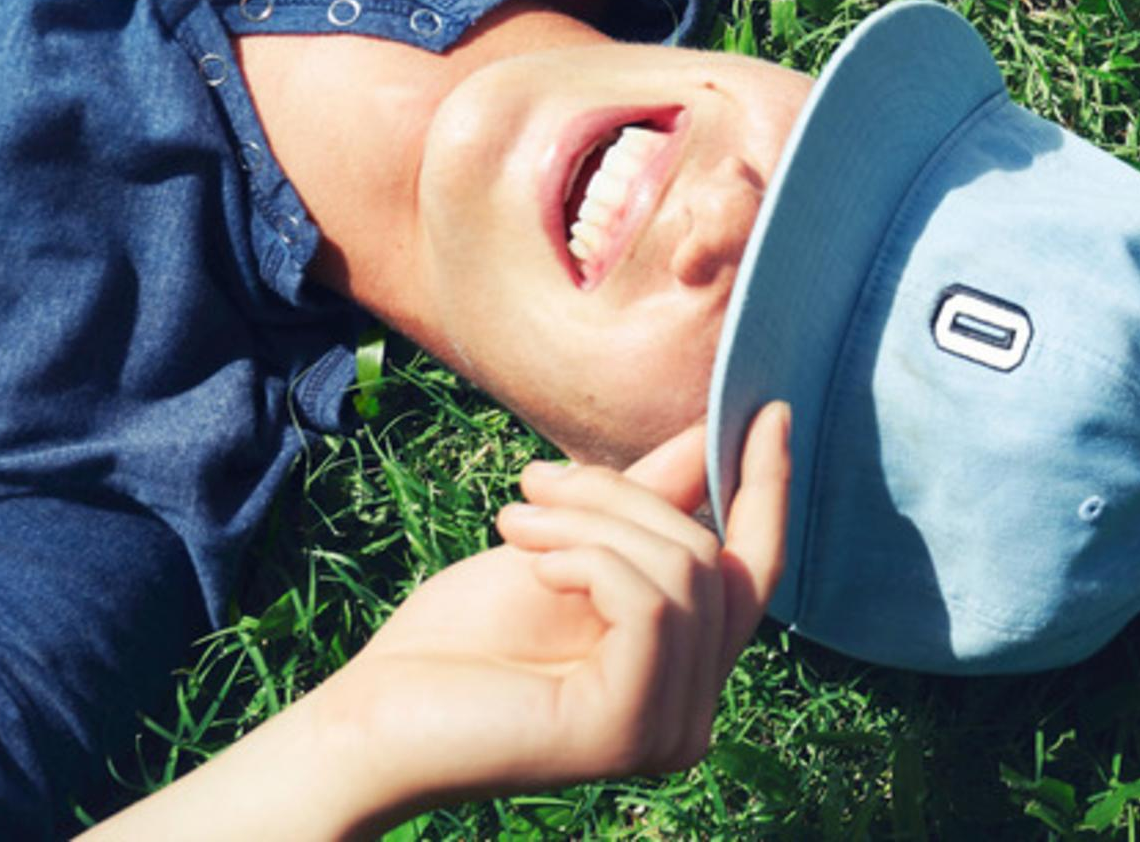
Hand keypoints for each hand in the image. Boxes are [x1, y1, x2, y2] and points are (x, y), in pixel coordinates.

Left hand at [308, 403, 793, 821]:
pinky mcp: (633, 731)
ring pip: (684, 573)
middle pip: (715, 558)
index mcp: (683, 672)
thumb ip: (648, 502)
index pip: (756, 570)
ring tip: (515, 521)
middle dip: (624, 498)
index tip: (768, 409)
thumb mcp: (567, 546)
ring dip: (592, 523)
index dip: (766, 487)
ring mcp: (669, 730)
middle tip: (533, 482)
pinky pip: (651, 605)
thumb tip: (713, 435)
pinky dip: (589, 561)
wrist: (371, 715)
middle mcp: (693, 712)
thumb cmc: (458, 641)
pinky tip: (532, 565)